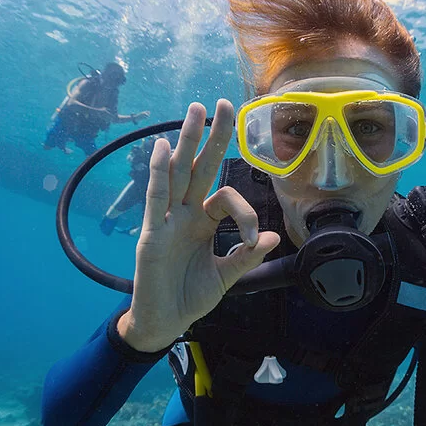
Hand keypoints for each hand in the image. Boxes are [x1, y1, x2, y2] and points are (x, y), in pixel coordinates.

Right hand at [118, 100, 280, 351]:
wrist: (165, 323)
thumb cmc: (190, 297)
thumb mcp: (226, 276)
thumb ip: (246, 256)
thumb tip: (274, 238)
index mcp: (204, 222)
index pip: (226, 198)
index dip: (245, 213)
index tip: (254, 240)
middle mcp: (185, 214)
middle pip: (200, 167)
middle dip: (212, 136)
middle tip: (222, 102)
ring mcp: (166, 221)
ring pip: (178, 174)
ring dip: (186, 142)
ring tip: (195, 110)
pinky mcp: (150, 234)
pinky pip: (155, 199)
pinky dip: (158, 174)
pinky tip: (162, 148)